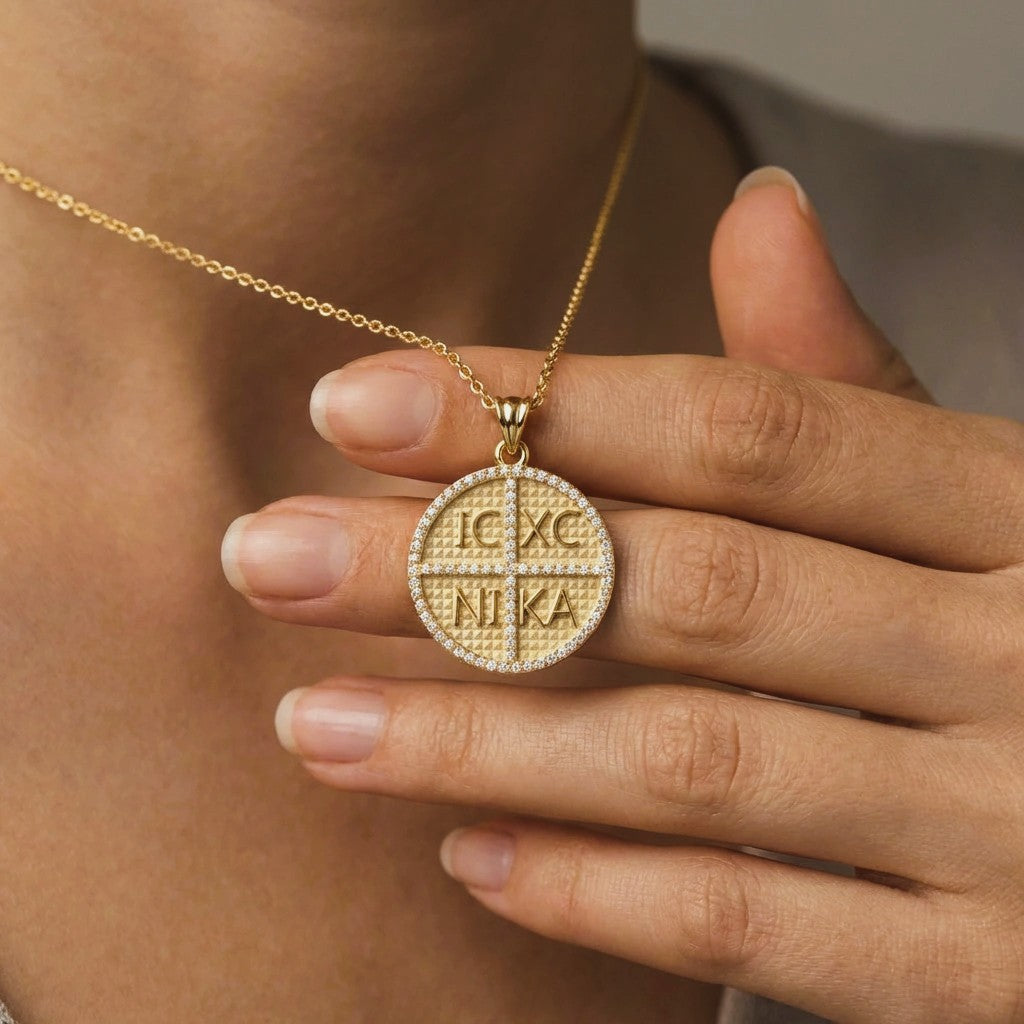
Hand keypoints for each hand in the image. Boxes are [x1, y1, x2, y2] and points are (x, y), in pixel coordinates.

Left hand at [221, 170, 1023, 1022]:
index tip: (357, 404)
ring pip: (691, 763)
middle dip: (458, 571)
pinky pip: (754, 926)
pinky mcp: (978, 975)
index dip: (543, 413)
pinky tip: (470, 853)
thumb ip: (847, 388)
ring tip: (318, 725)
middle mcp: (1012, 651)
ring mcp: (1002, 823)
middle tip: (272, 558)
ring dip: (480, 742)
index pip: (742, 434)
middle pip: (686, 586)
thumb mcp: (974, 494)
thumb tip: (760, 209)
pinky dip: (599, 892)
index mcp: (1007, 507)